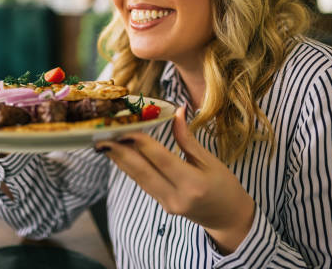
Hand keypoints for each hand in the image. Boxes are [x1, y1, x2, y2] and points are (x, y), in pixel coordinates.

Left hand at [94, 107, 254, 253]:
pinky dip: (130, 168)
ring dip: (120, 160)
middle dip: (120, 152)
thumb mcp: (210, 161)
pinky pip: (143, 184)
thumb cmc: (224, 186)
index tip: (127, 127)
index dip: (142, 142)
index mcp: (193, 184)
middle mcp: (177, 196)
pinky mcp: (162, 205)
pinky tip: (119, 155)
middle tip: (103, 135)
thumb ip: (188, 139)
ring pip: (138, 178)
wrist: (228, 218)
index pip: (161, 159)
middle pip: (142, 171)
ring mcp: (167, 204)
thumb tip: (176, 111)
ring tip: (104, 143)